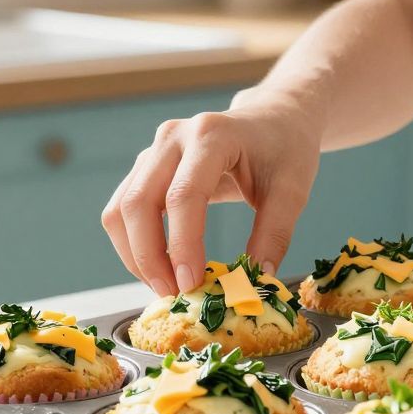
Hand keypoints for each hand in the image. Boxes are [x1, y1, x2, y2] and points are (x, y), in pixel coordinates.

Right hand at [100, 90, 322, 298]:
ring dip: (135, 254)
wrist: (274, 118)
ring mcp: (154, 150)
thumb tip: (254, 279)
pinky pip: (124, 209)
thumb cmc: (284, 149)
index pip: (184, 195)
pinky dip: (134, 243)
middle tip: (173, 294)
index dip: (182, 244)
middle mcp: (173, 138)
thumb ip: (274, 234)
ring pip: (120, 209)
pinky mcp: (146, 166)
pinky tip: (159, 267)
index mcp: (212, 135)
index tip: (191, 283)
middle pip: (138, 202)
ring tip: (165, 287)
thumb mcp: (292, 190)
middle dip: (148, 256)